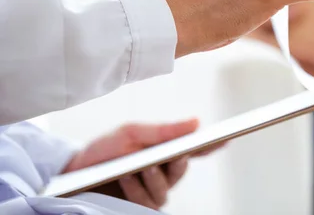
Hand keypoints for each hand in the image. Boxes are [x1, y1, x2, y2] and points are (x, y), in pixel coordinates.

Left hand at [63, 119, 221, 209]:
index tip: (225, 138)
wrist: (73, 172)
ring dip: (152, 177)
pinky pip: (148, 202)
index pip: (194, 149)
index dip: (211, 146)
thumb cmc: (103, 151)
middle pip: (182, 169)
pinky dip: (138, 189)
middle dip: (177, 162)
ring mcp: (150, 191)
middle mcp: (162, 173)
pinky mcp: (137, 206)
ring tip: (138, 167)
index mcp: (164, 151)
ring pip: (165, 189)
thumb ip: (163, 130)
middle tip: (172, 154)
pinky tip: (127, 179)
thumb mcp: (131, 133)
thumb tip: (195, 123)